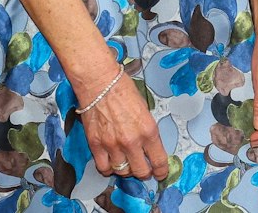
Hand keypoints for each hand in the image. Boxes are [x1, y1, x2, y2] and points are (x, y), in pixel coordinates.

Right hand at [74, 66, 168, 180]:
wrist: (100, 83)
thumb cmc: (123, 90)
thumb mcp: (145, 109)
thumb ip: (147, 130)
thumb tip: (149, 146)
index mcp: (148, 130)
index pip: (159, 161)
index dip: (161, 172)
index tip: (160, 174)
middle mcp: (132, 141)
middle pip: (141, 172)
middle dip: (145, 173)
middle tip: (144, 169)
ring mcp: (112, 145)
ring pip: (122, 172)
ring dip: (126, 170)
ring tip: (127, 163)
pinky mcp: (96, 145)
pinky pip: (103, 168)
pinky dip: (108, 169)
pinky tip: (111, 162)